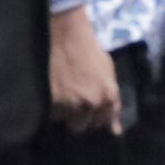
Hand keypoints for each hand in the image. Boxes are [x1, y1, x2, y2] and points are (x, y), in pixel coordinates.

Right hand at [48, 7, 121, 134]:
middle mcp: (91, 103)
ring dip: (62, 110)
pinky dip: (49, 104)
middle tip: (71, 101)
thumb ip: (112, 102)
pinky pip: (49, 111)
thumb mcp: (108, 73)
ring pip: (64, 120)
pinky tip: (50, 89)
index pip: (103, 123)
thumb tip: (115, 132)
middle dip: (77, 117)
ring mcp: (70, 103)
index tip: (88, 112)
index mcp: (108, 97)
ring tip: (59, 92)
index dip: (95, 117)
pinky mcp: (51, 98)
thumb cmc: (88, 48)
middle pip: (82, 126)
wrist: (65, 32)